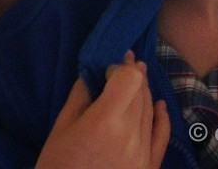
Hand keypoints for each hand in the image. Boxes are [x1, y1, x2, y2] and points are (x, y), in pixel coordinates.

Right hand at [35, 51, 169, 168]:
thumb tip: (95, 72)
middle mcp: (130, 136)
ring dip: (143, 91)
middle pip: (140, 92)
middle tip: (127, 60)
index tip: (108, 71)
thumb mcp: (60, 129)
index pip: (129, 79)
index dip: (120, 68)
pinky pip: (161, 136)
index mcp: (105, 123)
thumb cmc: (56, 167)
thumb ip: (81, 96)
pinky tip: (159, 104)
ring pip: (149, 110)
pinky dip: (161, 117)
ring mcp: (143, 154)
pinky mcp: (150, 168)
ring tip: (139, 74)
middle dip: (133, 73)